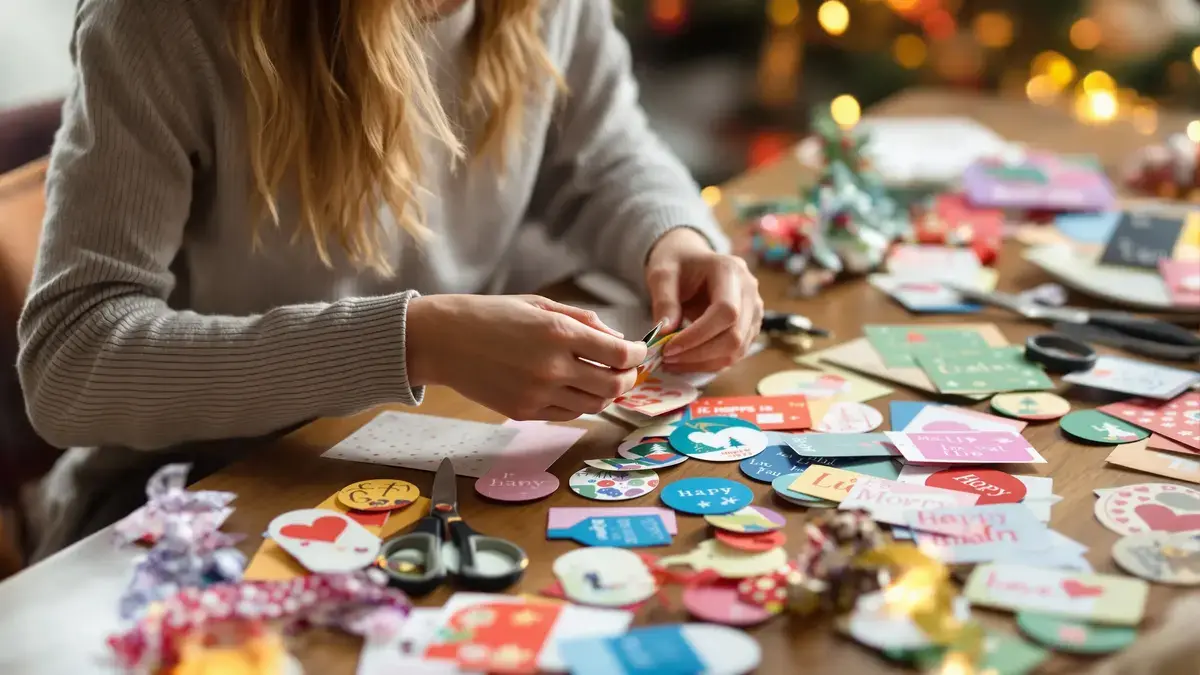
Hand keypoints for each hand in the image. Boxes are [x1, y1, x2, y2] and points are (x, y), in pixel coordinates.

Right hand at [406, 295, 646, 420]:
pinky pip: (568, 415)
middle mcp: (552, 367)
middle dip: (628, 378)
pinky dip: (580, 404)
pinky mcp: (524, 412)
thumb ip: (583, 320)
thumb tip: (618, 340)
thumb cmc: (491, 315)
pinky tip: (573, 388)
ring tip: (600, 379)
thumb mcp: (540, 304)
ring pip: (594, 405)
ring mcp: (538, 394)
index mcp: (559, 333)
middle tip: (626, 371)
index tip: (639, 351)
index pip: (620, 355)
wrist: (443, 340)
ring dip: (605, 393)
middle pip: (614, 386)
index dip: (638, 355)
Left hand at [644, 228, 763, 371]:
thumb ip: (664, 300)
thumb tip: (666, 333)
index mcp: (730, 271)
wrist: (692, 260)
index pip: (725, 311)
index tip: (669, 348)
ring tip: (673, 362)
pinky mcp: (750, 327)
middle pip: (735, 335)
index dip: (698, 335)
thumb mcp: (661, 274)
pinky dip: (710, 363)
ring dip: (704, 363)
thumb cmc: (677, 264)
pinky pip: (734, 353)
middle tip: (667, 359)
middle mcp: (750, 291)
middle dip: (699, 354)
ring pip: (737, 350)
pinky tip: (686, 361)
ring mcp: (754, 311)